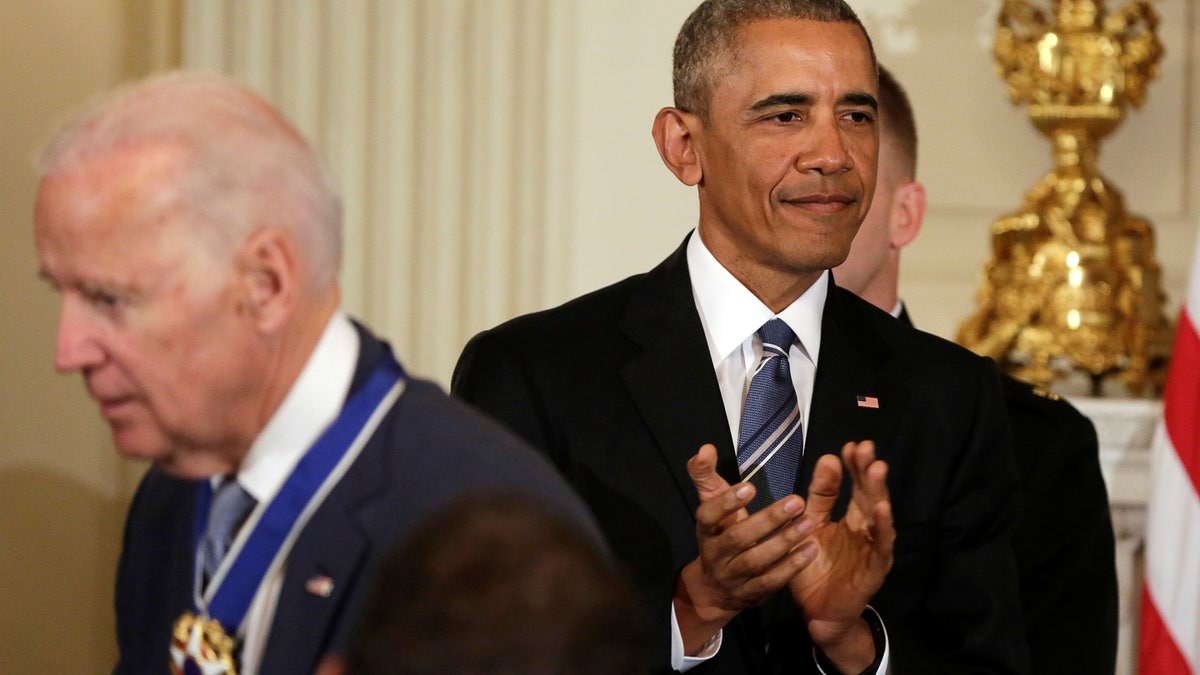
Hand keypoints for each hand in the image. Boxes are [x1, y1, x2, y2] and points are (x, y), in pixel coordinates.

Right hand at [674, 444, 817, 654]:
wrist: (715, 590)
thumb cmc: (719, 535)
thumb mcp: (710, 506)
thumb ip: (706, 476)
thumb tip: (706, 448)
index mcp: (706, 530)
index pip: (709, 515)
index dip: (727, 503)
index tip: (751, 487)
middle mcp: (716, 554)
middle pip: (738, 538)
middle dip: (767, 520)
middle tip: (797, 502)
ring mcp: (733, 577)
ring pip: (756, 561)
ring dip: (784, 542)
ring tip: (809, 523)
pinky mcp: (752, 594)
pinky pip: (771, 581)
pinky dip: (791, 567)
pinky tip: (812, 549)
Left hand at [789, 441, 894, 670]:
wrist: (818, 611)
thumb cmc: (816, 567)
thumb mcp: (811, 526)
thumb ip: (818, 496)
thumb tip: (827, 458)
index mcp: (851, 519)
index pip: (855, 486)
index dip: (853, 466)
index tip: (849, 446)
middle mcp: (866, 530)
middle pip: (870, 496)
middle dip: (868, 472)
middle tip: (865, 448)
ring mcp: (873, 549)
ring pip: (879, 517)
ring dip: (879, 493)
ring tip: (876, 469)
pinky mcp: (875, 569)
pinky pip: (881, 547)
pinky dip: (883, 528)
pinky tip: (882, 510)